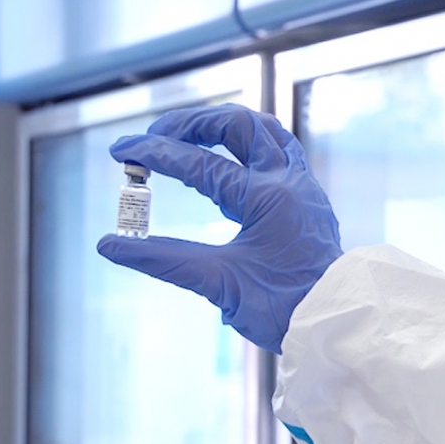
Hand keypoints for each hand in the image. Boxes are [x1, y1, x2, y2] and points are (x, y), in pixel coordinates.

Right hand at [97, 103, 342, 353]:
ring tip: (187, 134)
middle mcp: (288, 180)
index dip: (156, 154)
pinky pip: (279, 149)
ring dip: (223, 125)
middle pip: (238, 125)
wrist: (333, 320)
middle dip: (191, 123)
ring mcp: (302, 184)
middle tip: (156, 136)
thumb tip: (110, 245)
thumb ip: (163, 259)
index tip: (120, 150)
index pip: (201, 164)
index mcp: (268, 198)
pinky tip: (227, 156)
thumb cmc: (283, 306)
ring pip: (264, 130)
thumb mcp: (219, 283)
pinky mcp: (307, 195)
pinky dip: (248, 144)